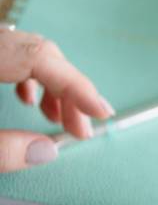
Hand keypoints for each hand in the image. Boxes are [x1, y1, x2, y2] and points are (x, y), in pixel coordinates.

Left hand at [0, 27, 113, 171]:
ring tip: (61, 121)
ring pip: (30, 52)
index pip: (39, 57)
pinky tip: (32, 101)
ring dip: (53, 86)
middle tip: (82, 130)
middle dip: (70, 92)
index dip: (75, 85)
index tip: (100, 114)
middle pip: (40, 53)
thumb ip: (1, 150)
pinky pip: (14, 54)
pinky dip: (31, 78)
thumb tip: (45, 151)